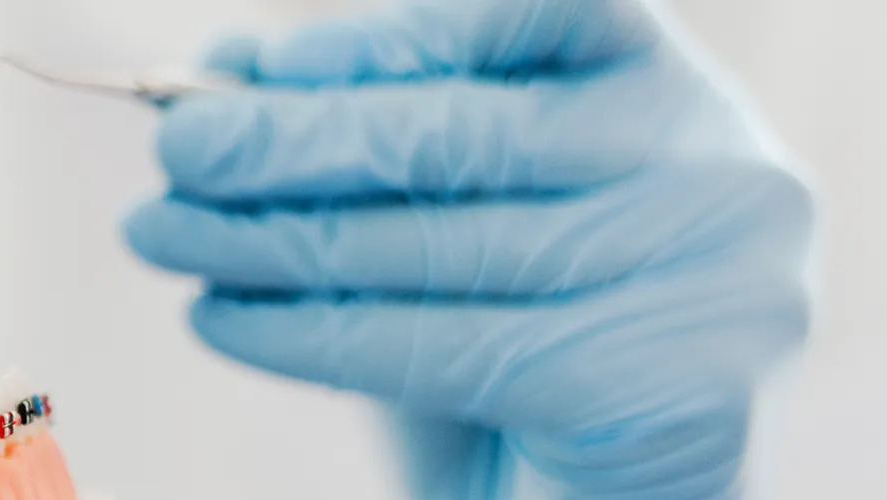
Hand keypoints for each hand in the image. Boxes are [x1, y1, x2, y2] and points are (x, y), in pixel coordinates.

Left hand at [122, 1, 813, 497]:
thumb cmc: (509, 343)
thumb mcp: (427, 221)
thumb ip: (352, 135)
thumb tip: (222, 66)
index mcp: (674, 97)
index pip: (542, 14)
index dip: (393, 39)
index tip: (260, 70)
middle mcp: (728, 175)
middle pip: (474, 134)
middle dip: (294, 142)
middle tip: (173, 152)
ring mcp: (724, 285)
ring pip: (443, 247)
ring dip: (271, 239)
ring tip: (158, 232)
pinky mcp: (678, 393)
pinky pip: (447, 349)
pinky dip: (306, 333)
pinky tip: (216, 317)